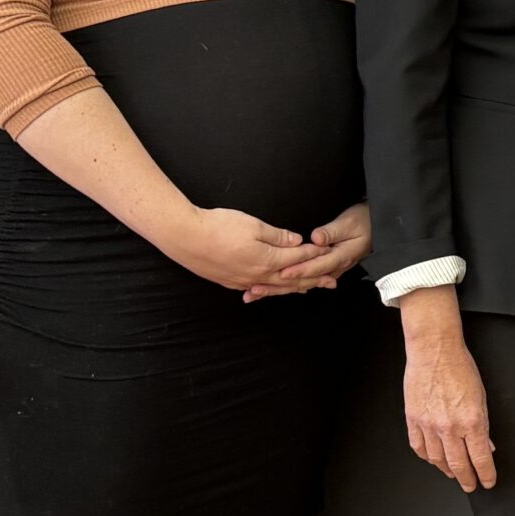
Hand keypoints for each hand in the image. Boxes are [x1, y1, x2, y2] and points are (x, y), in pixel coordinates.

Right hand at [164, 205, 326, 292]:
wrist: (183, 236)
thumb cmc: (217, 226)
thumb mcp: (252, 225)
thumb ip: (277, 235)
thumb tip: (296, 241)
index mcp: (267, 260)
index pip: (298, 257)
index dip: (314, 253)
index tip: (328, 251)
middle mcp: (258, 275)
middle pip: (292, 279)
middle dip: (313, 278)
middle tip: (331, 282)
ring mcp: (242, 281)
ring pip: (275, 287)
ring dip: (294, 288)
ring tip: (309, 288)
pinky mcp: (229, 282)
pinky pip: (257, 289)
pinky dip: (271, 290)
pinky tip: (273, 290)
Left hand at [243, 202, 372, 301]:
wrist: (376, 227)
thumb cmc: (363, 222)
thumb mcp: (349, 223)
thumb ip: (332, 231)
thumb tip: (316, 238)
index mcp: (340, 257)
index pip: (317, 266)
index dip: (299, 270)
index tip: (282, 272)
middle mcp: (333, 268)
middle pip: (304, 281)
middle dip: (279, 286)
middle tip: (257, 289)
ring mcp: (328, 270)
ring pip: (301, 284)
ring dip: (277, 289)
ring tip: (256, 292)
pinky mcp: (323, 269)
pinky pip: (302, 280)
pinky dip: (285, 285)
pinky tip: (269, 289)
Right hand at [399, 295, 495, 491]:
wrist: (434, 352)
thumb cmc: (460, 368)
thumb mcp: (482, 398)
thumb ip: (483, 425)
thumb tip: (486, 445)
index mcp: (471, 421)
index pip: (481, 458)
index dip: (486, 474)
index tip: (488, 481)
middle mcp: (449, 427)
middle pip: (459, 465)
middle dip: (467, 479)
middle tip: (471, 485)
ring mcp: (429, 425)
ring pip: (437, 459)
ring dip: (447, 470)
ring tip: (453, 473)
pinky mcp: (413, 419)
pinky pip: (419, 447)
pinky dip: (427, 457)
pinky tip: (433, 459)